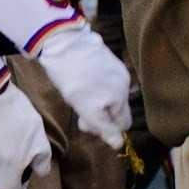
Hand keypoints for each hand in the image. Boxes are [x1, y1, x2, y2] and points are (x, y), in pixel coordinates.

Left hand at [32, 26, 133, 146]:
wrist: (63, 44)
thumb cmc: (72, 79)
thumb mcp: (86, 108)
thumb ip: (103, 127)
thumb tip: (119, 145)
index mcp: (120, 97)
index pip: (122, 124)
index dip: (105, 129)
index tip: (85, 122)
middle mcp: (124, 83)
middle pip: (118, 110)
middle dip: (103, 115)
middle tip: (81, 111)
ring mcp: (118, 69)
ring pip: (112, 95)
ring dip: (100, 100)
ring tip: (80, 93)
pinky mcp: (109, 59)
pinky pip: (108, 81)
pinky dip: (98, 87)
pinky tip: (83, 81)